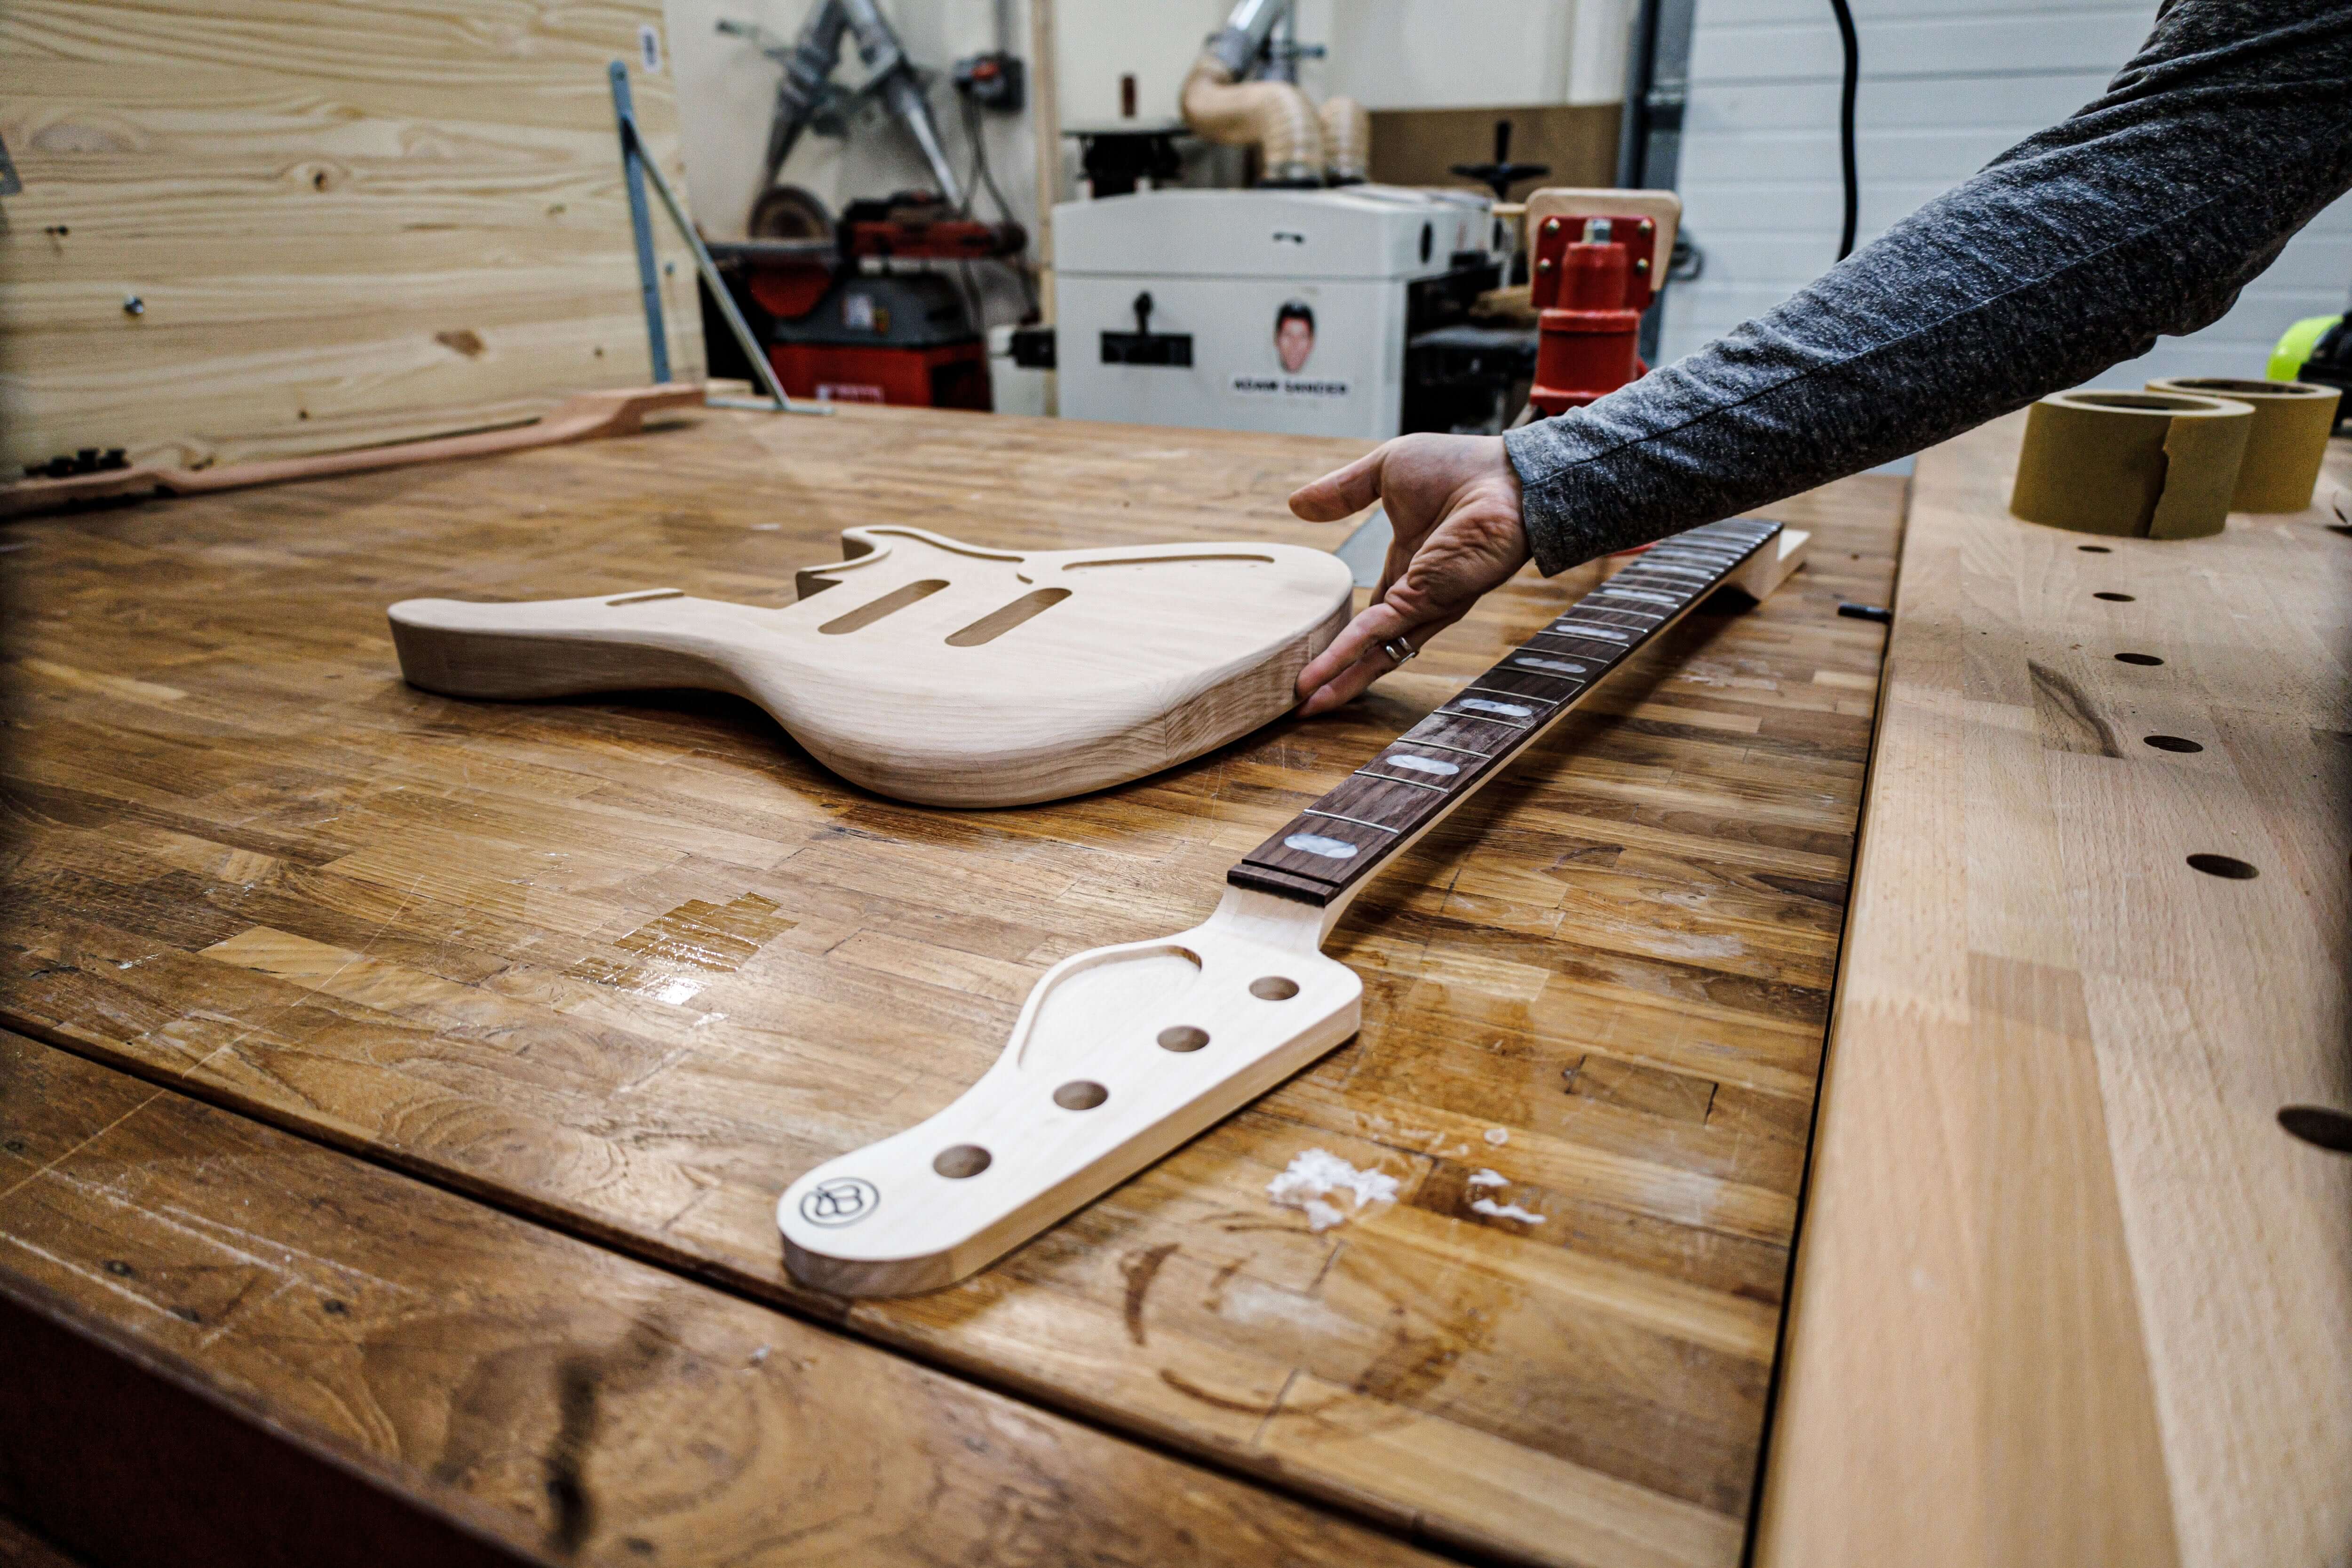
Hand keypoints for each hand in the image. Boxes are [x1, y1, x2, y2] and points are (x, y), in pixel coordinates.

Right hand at [1288, 433, 1529, 715]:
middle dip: (1338, 673)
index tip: (1315, 654)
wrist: (1507, 479)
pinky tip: (1317, 676)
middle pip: (1371, 646)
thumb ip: (1343, 490)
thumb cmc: (1462, 468)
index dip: (1346, 636)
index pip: (1372, 613)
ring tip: (1303, 704)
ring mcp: (1422, 605)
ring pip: (1372, 652)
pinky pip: (1375, 635)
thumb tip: (1296, 505)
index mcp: (1411, 567)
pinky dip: (1344, 657)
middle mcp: (1417, 595)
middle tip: (1302, 697)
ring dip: (1337, 680)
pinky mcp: (1425, 604)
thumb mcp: (1386, 472)